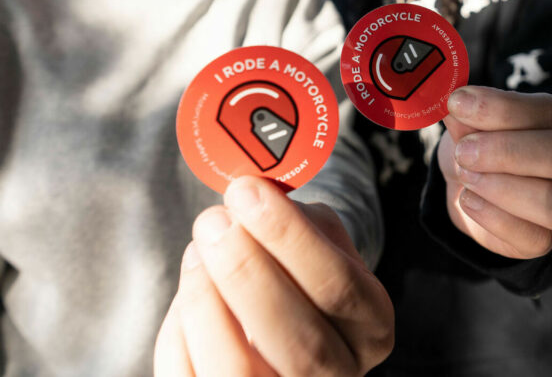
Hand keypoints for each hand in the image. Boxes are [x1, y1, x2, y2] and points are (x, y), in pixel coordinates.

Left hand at [154, 176, 393, 375]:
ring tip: (196, 251)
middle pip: (299, 343)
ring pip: (240, 372)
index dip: (289, 238)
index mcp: (370, 327)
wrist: (286, 311)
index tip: (247, 192)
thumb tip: (251, 196)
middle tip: (213, 221)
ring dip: (207, 303)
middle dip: (247, 273)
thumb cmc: (300, 268)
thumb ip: (295, 218)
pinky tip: (188, 290)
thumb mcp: (318, 235)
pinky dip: (180, 333)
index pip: (338, 289)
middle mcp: (339, 375)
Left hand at [438, 85, 551, 258]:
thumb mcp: (469, 121)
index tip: (459, 104)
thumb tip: (458, 103)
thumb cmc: (477, 142)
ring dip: (506, 190)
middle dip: (512, 152)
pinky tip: (468, 199)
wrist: (466, 184)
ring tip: (466, 176)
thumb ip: (468, 114)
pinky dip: (495, 218)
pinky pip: (536, 239)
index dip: (504, 108)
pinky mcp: (547, 242)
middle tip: (464, 151)